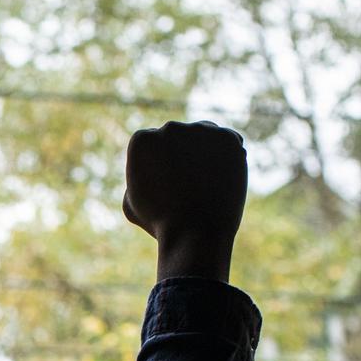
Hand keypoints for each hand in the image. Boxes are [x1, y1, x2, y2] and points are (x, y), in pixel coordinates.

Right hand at [123, 120, 247, 283]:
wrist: (196, 233)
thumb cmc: (160, 222)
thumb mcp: (132, 202)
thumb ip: (139, 177)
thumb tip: (149, 168)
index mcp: (142, 140)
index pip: (152, 145)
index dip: (158, 168)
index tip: (164, 188)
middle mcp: (169, 128)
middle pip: (177, 137)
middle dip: (182, 157)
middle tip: (187, 187)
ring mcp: (201, 130)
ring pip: (203, 137)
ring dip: (204, 154)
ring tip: (205, 185)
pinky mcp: (227, 137)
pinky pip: (229, 142)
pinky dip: (228, 157)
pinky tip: (221, 179)